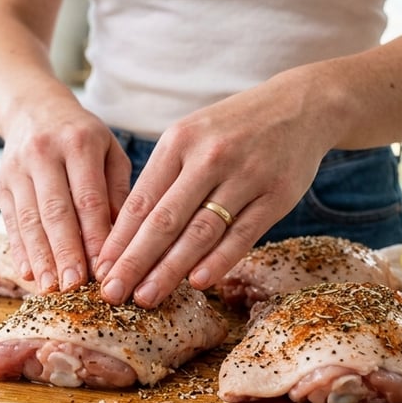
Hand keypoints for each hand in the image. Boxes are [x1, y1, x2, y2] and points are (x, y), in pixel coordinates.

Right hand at [0, 98, 131, 292]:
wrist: (34, 109)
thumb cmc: (82, 136)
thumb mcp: (109, 152)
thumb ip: (118, 192)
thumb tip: (123, 240)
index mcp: (79, 143)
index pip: (88, 198)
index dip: (95, 237)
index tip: (105, 269)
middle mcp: (44, 153)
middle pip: (56, 211)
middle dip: (65, 252)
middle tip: (75, 286)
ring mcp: (18, 168)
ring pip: (29, 219)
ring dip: (40, 257)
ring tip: (51, 287)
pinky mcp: (1, 183)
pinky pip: (10, 220)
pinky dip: (19, 249)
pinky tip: (28, 273)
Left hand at [94, 84, 330, 306]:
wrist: (300, 105)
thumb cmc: (233, 128)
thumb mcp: (191, 135)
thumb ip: (164, 178)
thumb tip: (129, 235)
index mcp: (179, 141)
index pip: (140, 200)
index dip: (118, 240)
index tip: (100, 271)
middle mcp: (209, 157)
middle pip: (165, 220)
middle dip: (134, 261)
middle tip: (112, 294)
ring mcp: (245, 176)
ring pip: (201, 231)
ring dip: (170, 269)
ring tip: (147, 297)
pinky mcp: (277, 195)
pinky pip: (243, 234)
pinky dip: (219, 260)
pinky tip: (198, 282)